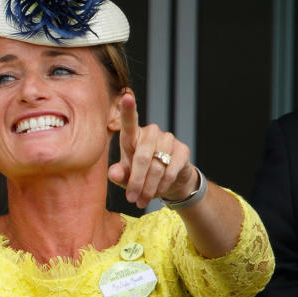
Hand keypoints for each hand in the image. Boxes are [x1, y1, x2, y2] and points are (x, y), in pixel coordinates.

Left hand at [108, 92, 196, 209]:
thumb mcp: (125, 177)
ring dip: (149, 188)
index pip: (129, 122)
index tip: (126, 96)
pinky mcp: (182, 149)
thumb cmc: (140, 175)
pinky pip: (171, 170)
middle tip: (132, 199)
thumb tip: (115, 173)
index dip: (128, 109)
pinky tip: (159, 192)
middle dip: (136, 182)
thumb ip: (118, 174)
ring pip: (156, 167)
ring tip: (143, 200)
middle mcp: (150, 133)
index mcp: (132, 136)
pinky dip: (163, 185)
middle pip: (142, 157)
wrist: (168, 182)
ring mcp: (168, 139)